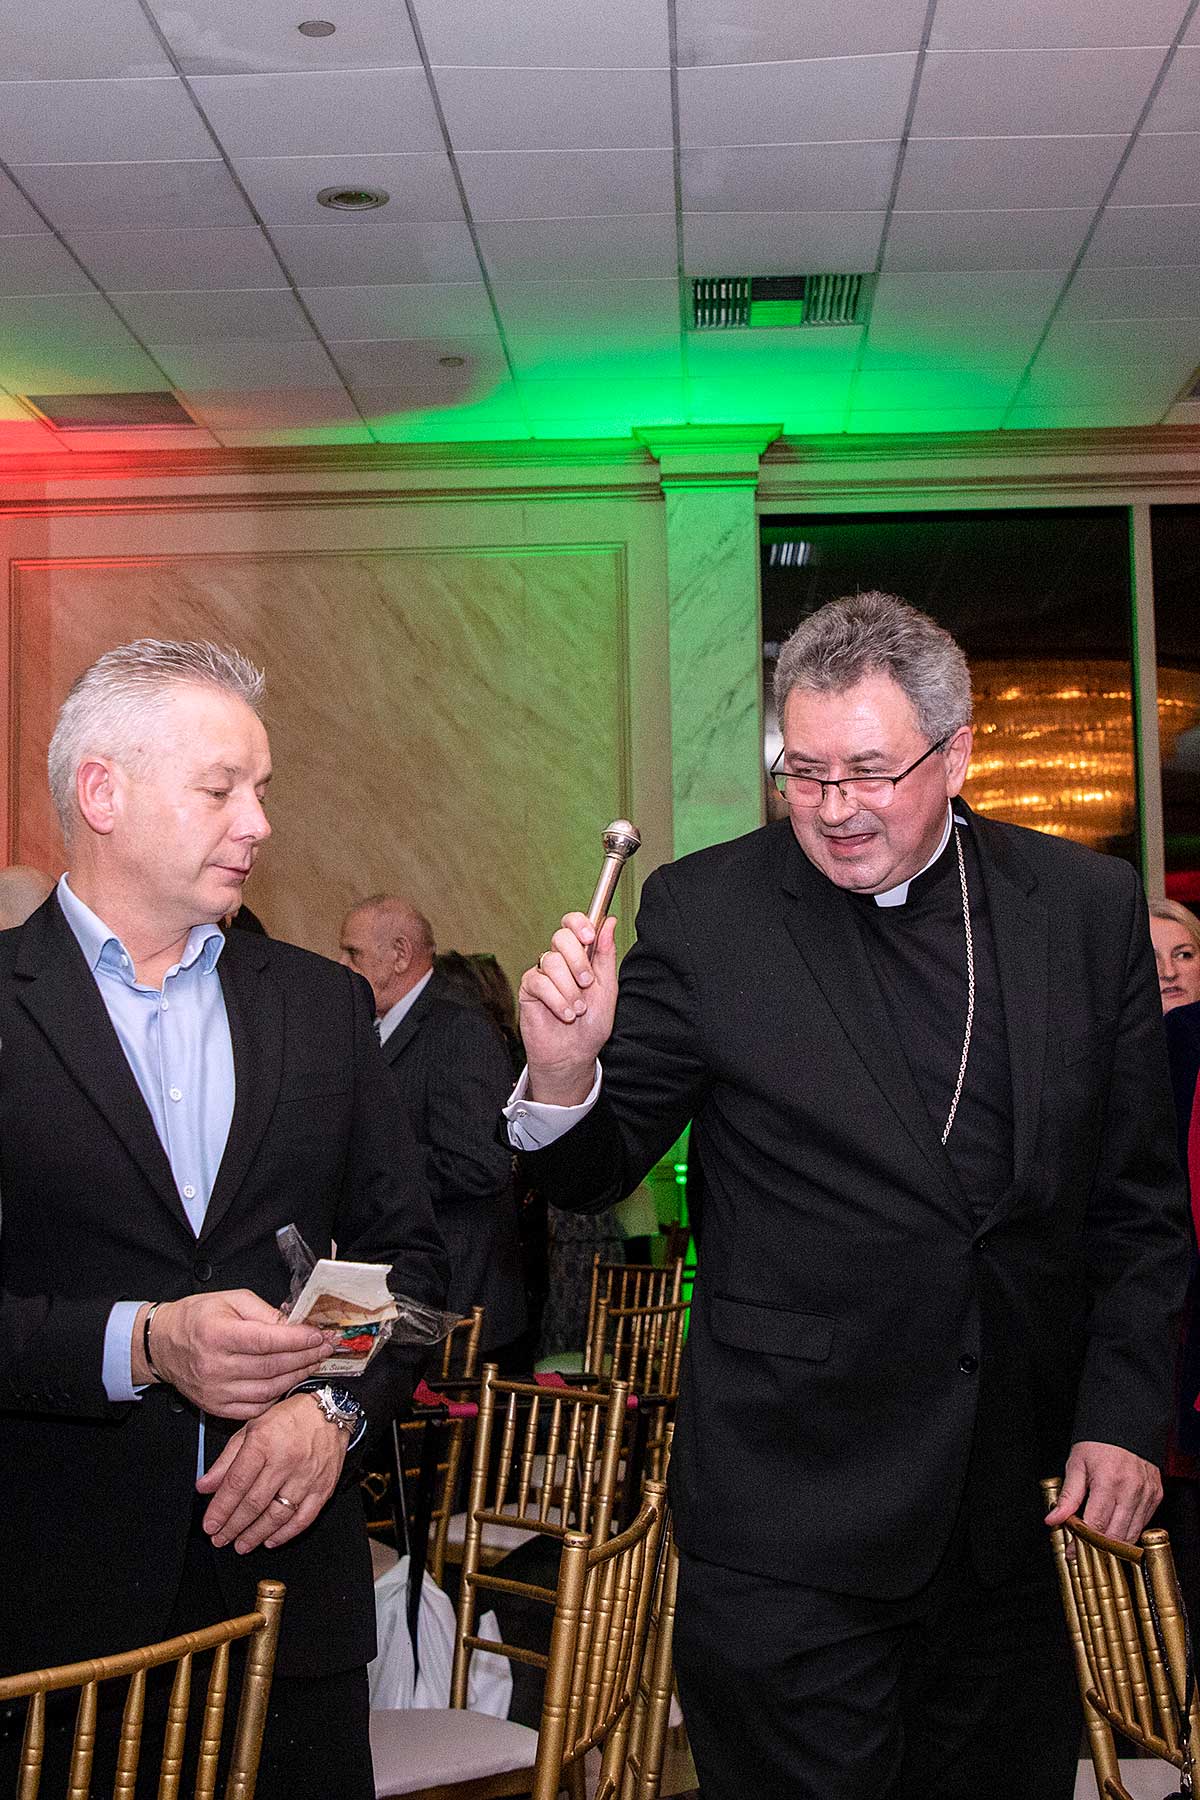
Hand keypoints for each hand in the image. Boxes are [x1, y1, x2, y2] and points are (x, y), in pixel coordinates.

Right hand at [134, 1291, 329, 1418]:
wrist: (162, 1344)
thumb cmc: (197, 1317)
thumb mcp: (231, 1300)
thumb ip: (264, 1312)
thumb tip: (295, 1324)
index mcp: (218, 1335)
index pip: (267, 1341)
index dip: (298, 1339)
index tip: (320, 1335)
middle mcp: (216, 1366)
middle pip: (272, 1366)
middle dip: (306, 1357)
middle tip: (326, 1348)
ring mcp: (216, 1391)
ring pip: (268, 1390)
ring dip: (296, 1377)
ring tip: (313, 1363)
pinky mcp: (216, 1407)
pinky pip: (255, 1409)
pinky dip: (276, 1397)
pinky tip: (289, 1382)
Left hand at [196, 1393, 348, 1553]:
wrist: (332, 1410)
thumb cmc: (290, 1418)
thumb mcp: (251, 1428)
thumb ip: (227, 1459)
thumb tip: (205, 1486)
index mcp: (264, 1442)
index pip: (237, 1483)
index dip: (220, 1509)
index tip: (209, 1525)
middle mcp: (286, 1461)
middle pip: (254, 1503)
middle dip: (233, 1526)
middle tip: (220, 1539)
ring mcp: (307, 1476)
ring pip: (277, 1515)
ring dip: (256, 1535)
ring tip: (241, 1544)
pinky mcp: (324, 1487)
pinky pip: (303, 1518)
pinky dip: (285, 1534)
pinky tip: (271, 1540)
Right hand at [518, 913, 618, 1105]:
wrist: (574, 1054)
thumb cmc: (591, 1024)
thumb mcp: (606, 988)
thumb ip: (606, 955)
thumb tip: (609, 922)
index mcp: (579, 955)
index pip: (573, 923)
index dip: (579, 924)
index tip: (589, 936)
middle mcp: (559, 961)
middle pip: (561, 937)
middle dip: (578, 961)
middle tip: (587, 983)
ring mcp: (542, 973)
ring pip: (552, 962)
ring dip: (570, 989)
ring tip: (577, 1009)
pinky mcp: (528, 989)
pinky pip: (539, 982)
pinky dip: (556, 1000)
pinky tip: (564, 1014)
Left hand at [1045, 1440, 1161, 1543]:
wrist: (1125, 1425)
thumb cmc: (1098, 1444)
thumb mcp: (1076, 1465)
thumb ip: (1067, 1496)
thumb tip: (1053, 1519)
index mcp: (1109, 1482)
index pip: (1096, 1525)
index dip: (1083, 1543)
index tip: (1073, 1552)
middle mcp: (1132, 1490)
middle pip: (1115, 1535)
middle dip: (1098, 1548)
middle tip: (1084, 1551)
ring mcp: (1147, 1494)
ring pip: (1131, 1534)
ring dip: (1114, 1543)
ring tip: (1098, 1544)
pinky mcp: (1156, 1495)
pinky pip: (1143, 1524)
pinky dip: (1128, 1530)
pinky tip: (1115, 1528)